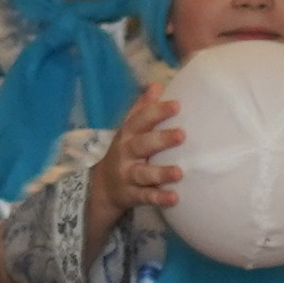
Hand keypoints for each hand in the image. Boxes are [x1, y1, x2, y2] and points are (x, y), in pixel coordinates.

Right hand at [86, 83, 183, 259]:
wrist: (101, 187)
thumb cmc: (125, 151)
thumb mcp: (129, 129)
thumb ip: (143, 108)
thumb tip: (158, 84)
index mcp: (127, 134)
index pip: (140, 119)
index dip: (157, 111)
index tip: (177, 105)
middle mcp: (125, 154)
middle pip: (142, 145)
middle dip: (161, 140)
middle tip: (182, 135)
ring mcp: (127, 175)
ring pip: (143, 174)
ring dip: (160, 173)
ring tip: (179, 173)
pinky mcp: (131, 195)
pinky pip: (145, 197)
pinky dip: (159, 198)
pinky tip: (174, 198)